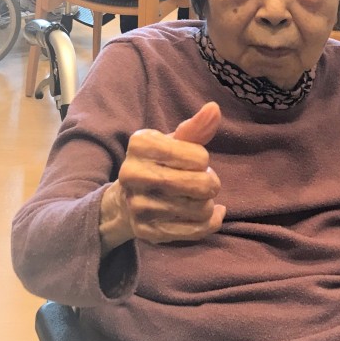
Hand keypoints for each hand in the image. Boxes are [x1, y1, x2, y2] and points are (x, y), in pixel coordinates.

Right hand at [99, 102, 225, 255]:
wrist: (124, 202)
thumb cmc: (158, 164)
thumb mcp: (173, 142)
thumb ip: (196, 128)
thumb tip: (214, 108)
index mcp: (140, 144)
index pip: (200, 156)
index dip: (203, 159)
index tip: (192, 161)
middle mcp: (134, 174)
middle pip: (202, 185)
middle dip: (210, 183)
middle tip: (202, 181)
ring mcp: (139, 206)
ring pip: (202, 209)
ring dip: (207, 203)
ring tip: (194, 197)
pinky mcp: (148, 232)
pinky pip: (197, 230)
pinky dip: (210, 222)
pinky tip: (207, 214)